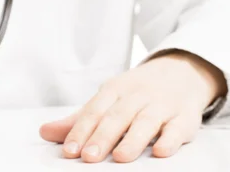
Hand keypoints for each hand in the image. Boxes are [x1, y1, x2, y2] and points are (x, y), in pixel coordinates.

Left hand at [40, 51, 227, 162]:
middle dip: (102, 136)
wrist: (181, 72)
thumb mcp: (108, 99)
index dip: (81, 130)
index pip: (94, 110)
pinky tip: (161, 151)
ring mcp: (162, 105)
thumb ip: (79, 119)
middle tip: (88, 157)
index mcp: (115, 90)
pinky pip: (178, 127)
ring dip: (133, 139)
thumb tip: (45, 132)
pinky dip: (170, 139)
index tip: (69, 150)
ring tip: (119, 157)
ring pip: (146, 121)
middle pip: (117, 116)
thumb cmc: (137, 92)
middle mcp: (137, 96)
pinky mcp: (185, 116)